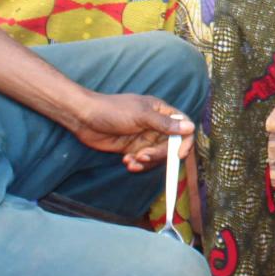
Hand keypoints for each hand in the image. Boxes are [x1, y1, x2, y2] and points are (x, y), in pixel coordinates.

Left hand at [70, 92, 196, 171]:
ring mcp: (144, 138)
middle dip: (159, 155)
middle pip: (170, 146)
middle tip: (143, 156)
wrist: (84, 118)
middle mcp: (156, 126)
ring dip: (147, 162)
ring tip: (132, 161)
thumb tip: (190, 127)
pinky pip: (143, 161)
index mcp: (161, 112)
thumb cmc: (112, 110)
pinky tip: (126, 163)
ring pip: (157, 156)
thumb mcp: (141, 116)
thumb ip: (165, 124)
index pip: (183, 126)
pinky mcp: (133, 149)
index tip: (178, 154)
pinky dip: (137, 165)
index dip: (184, 141)